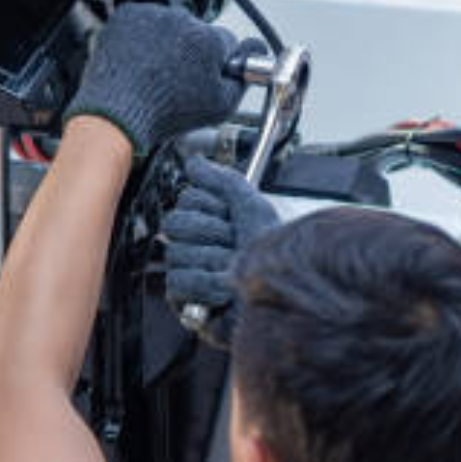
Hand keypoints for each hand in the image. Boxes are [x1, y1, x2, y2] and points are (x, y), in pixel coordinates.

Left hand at [64, 3, 260, 158]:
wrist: (118, 113)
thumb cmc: (163, 112)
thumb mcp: (220, 107)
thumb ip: (242, 80)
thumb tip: (250, 63)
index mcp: (209, 39)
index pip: (227, 42)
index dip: (219, 62)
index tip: (208, 73)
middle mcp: (182, 20)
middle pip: (197, 33)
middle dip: (192, 52)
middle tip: (178, 79)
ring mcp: (153, 16)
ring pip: (169, 26)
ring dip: (167, 42)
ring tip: (156, 73)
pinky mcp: (128, 16)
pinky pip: (143, 22)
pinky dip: (142, 37)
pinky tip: (141, 62)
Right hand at [163, 157, 279, 346]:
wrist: (284, 294)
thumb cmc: (273, 255)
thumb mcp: (252, 208)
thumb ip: (222, 181)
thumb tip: (194, 161)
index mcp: (208, 220)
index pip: (187, 199)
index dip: (212, 207)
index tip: (232, 218)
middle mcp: (194, 244)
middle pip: (176, 223)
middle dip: (212, 233)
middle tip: (234, 244)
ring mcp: (187, 271)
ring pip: (177, 252)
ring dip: (213, 261)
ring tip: (233, 270)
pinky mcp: (184, 300)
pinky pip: (178, 281)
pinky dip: (205, 286)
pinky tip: (223, 291)